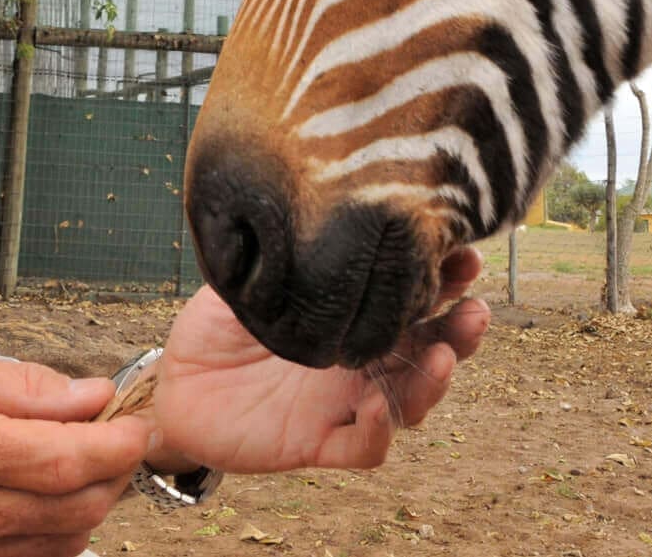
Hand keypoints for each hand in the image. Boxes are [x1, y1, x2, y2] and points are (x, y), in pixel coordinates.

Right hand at [0, 340, 152, 556]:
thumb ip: (24, 385)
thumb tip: (92, 396)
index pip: (60, 458)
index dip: (114, 445)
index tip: (138, 426)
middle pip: (72, 506)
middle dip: (112, 473)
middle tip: (118, 440)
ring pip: (61, 541)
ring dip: (90, 503)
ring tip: (83, 464)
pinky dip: (59, 533)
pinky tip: (52, 499)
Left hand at [148, 247, 489, 473]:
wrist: (175, 384)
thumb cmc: (217, 324)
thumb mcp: (251, 278)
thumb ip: (287, 253)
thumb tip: (317, 203)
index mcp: (354, 314)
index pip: (413, 295)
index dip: (447, 278)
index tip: (464, 252)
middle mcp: (362, 359)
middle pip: (431, 349)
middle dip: (460, 331)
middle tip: (476, 310)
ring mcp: (345, 403)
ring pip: (410, 401)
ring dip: (432, 382)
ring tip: (444, 357)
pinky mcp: (319, 442)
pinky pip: (362, 447)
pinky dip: (377, 432)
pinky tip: (376, 407)